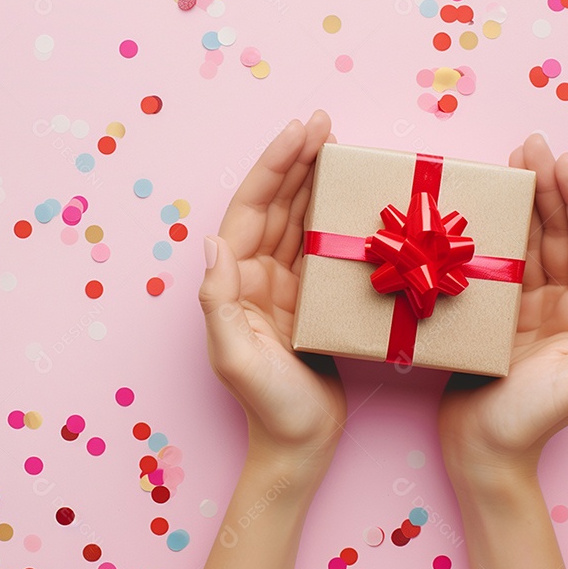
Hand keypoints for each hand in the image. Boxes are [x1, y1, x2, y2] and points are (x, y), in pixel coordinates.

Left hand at [198, 110, 345, 473]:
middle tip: (325, 123)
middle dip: (297, 161)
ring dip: (316, 181)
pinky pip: (323, 246)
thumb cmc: (268, 406)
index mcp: (237, 280)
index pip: (252, 210)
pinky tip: (355, 196)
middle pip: (277, 204)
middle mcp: (257, 274)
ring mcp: (286, 284)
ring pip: (300, 218)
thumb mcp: (236, 357)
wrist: (300, 444)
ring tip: (339, 145)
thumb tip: (212, 242)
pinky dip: (336, 217)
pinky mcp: (314, 298)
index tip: (298, 132)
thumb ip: (219, 301)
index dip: (273, 168)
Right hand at [438, 133, 567, 478]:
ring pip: (524, 242)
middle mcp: (557, 304)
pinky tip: (476, 208)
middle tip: (528, 144)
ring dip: (519, 201)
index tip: (561, 164)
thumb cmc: (528, 423)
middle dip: (546, 186)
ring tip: (508, 161)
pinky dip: (487, 233)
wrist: (478, 451)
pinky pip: (492, 263)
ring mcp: (521, 306)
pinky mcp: (488, 312)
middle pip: (556, 233)